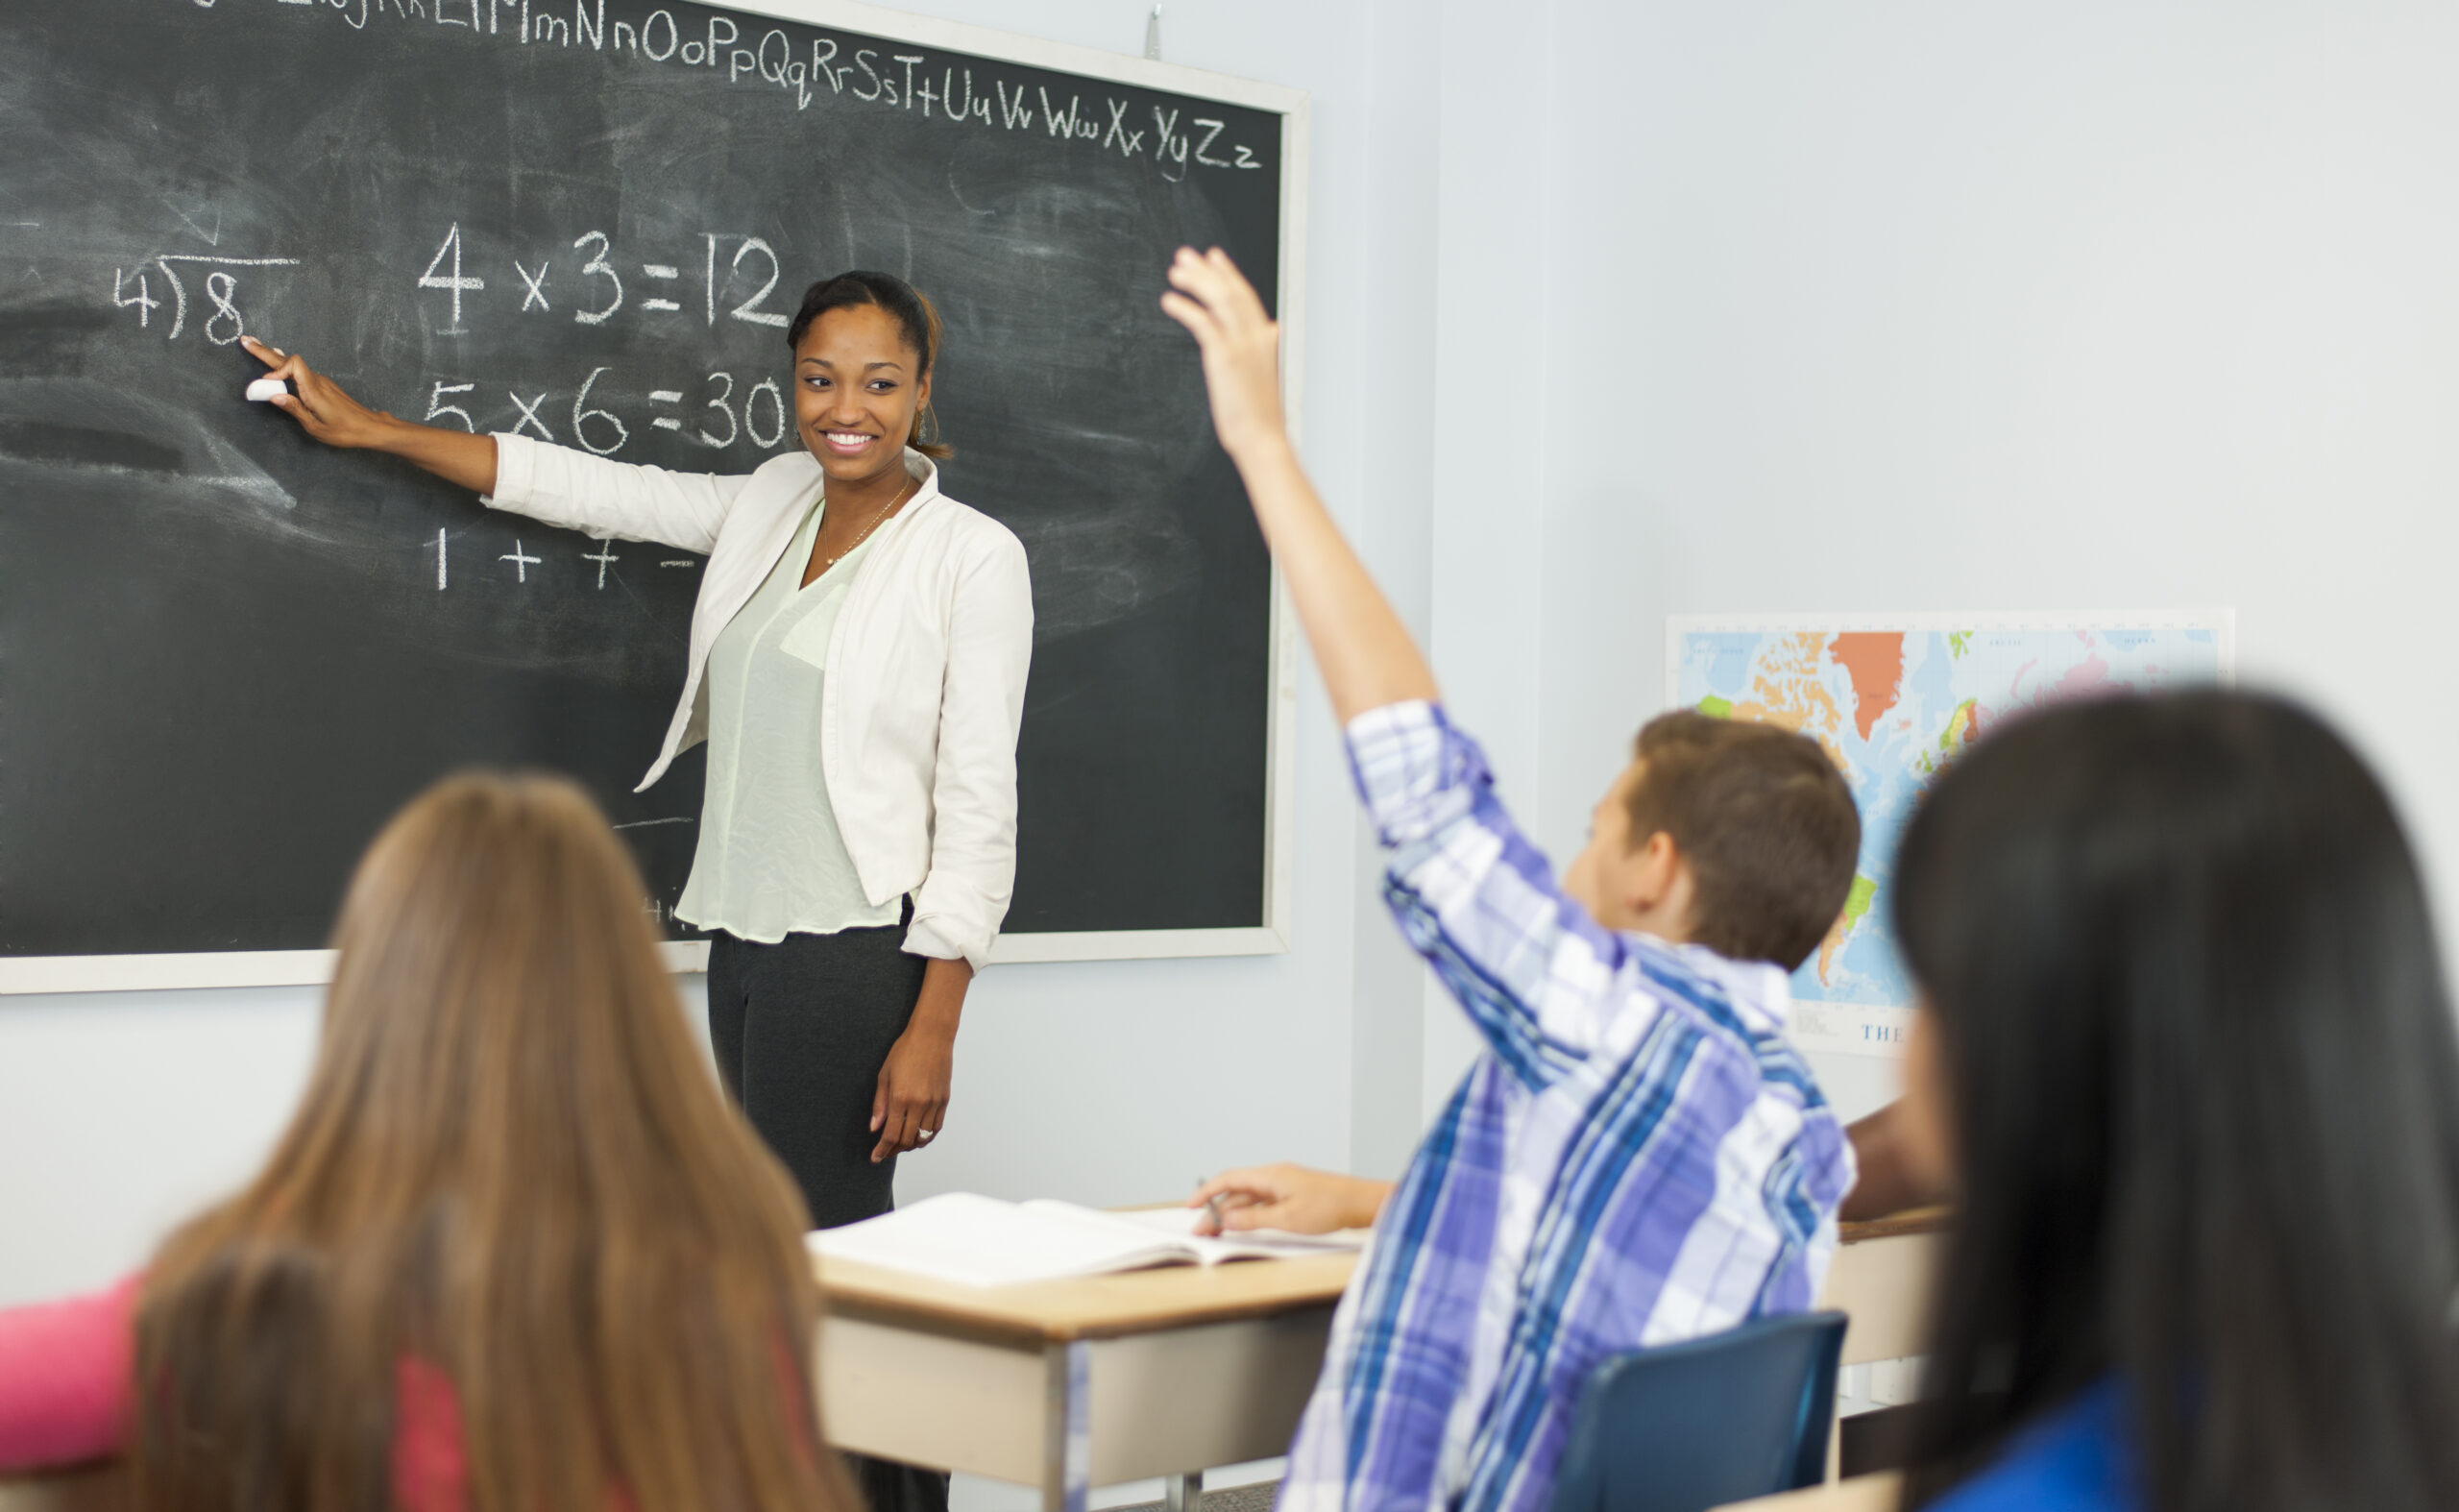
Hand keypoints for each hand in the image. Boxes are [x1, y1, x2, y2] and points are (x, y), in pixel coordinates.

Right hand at [241, 335, 400, 449]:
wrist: (369, 427)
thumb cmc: (344, 430)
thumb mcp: (316, 426)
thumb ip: (294, 409)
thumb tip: (273, 396)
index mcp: (313, 389)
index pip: (293, 364)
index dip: (277, 369)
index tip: (267, 382)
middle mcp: (317, 381)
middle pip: (288, 361)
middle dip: (265, 352)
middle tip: (246, 341)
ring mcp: (321, 381)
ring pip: (293, 366)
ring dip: (273, 358)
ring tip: (256, 347)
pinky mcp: (323, 385)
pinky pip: (300, 372)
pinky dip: (285, 367)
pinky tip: (278, 364)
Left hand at [870, 1018, 952, 1162]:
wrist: (932, 1036)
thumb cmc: (905, 1051)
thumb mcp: (884, 1075)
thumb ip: (879, 1104)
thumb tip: (874, 1128)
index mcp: (900, 1097)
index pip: (890, 1135)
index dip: (882, 1150)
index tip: (875, 1158)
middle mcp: (918, 1103)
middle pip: (906, 1139)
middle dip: (894, 1150)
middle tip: (885, 1152)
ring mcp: (934, 1103)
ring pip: (923, 1137)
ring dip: (910, 1145)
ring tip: (900, 1145)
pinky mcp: (944, 1100)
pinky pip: (936, 1128)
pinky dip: (926, 1137)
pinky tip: (918, 1137)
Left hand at [1159, 247, 1289, 463]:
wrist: (1263, 439)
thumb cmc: (1259, 417)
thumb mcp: (1264, 376)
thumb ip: (1263, 351)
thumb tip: (1271, 333)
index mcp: (1266, 340)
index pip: (1246, 296)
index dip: (1229, 274)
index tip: (1214, 257)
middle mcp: (1257, 337)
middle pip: (1232, 291)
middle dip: (1208, 270)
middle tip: (1186, 255)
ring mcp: (1243, 346)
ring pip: (1220, 299)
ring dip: (1197, 282)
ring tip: (1175, 272)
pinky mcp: (1226, 357)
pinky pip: (1203, 322)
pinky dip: (1186, 308)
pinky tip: (1170, 300)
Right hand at [1189, 1164, 1392, 1235]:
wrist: (1361, 1203)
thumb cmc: (1330, 1207)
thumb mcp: (1287, 1218)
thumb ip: (1254, 1218)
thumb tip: (1228, 1217)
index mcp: (1270, 1176)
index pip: (1229, 1179)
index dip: (1207, 1193)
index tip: (1191, 1207)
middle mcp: (1275, 1177)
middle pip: (1237, 1191)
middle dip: (1217, 1209)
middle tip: (1203, 1230)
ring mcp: (1284, 1186)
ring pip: (1249, 1198)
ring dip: (1232, 1213)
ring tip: (1219, 1231)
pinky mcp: (1293, 1196)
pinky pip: (1263, 1203)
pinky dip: (1249, 1214)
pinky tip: (1245, 1225)